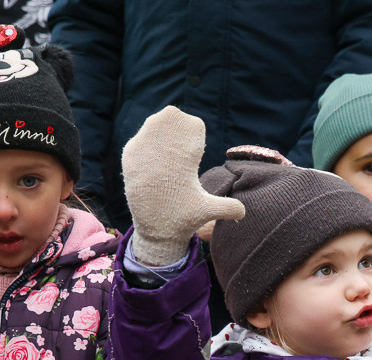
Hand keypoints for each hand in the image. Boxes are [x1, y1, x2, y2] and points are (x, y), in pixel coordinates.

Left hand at [121, 106, 245, 265]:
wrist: (154, 230)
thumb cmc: (184, 218)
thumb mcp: (209, 210)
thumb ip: (229, 208)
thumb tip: (243, 212)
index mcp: (185, 156)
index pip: (193, 124)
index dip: (196, 135)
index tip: (194, 152)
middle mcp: (162, 148)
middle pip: (172, 116)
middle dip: (178, 129)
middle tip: (179, 150)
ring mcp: (143, 148)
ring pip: (154, 122)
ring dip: (162, 132)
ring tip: (167, 153)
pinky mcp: (128, 154)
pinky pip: (138, 137)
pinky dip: (146, 143)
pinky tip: (152, 159)